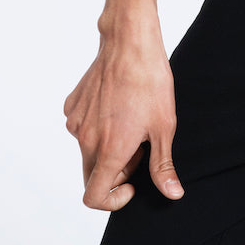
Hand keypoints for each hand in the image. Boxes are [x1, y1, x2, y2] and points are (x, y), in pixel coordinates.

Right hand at [63, 37, 183, 210]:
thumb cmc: (150, 82)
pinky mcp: (72, 104)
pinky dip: (96, 127)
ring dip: (105, 148)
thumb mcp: (164, 127)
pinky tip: (116, 106)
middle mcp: (85, 139)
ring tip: (130, 121)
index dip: (113, 201)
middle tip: (138, 147)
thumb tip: (172, 194)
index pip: (94, 198)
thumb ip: (162, 166)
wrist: (130, 42)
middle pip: (92, 176)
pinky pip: (81, 128)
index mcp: (108, 150)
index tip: (133, 183)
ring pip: (86, 151)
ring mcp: (75, 121)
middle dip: (115, 172)